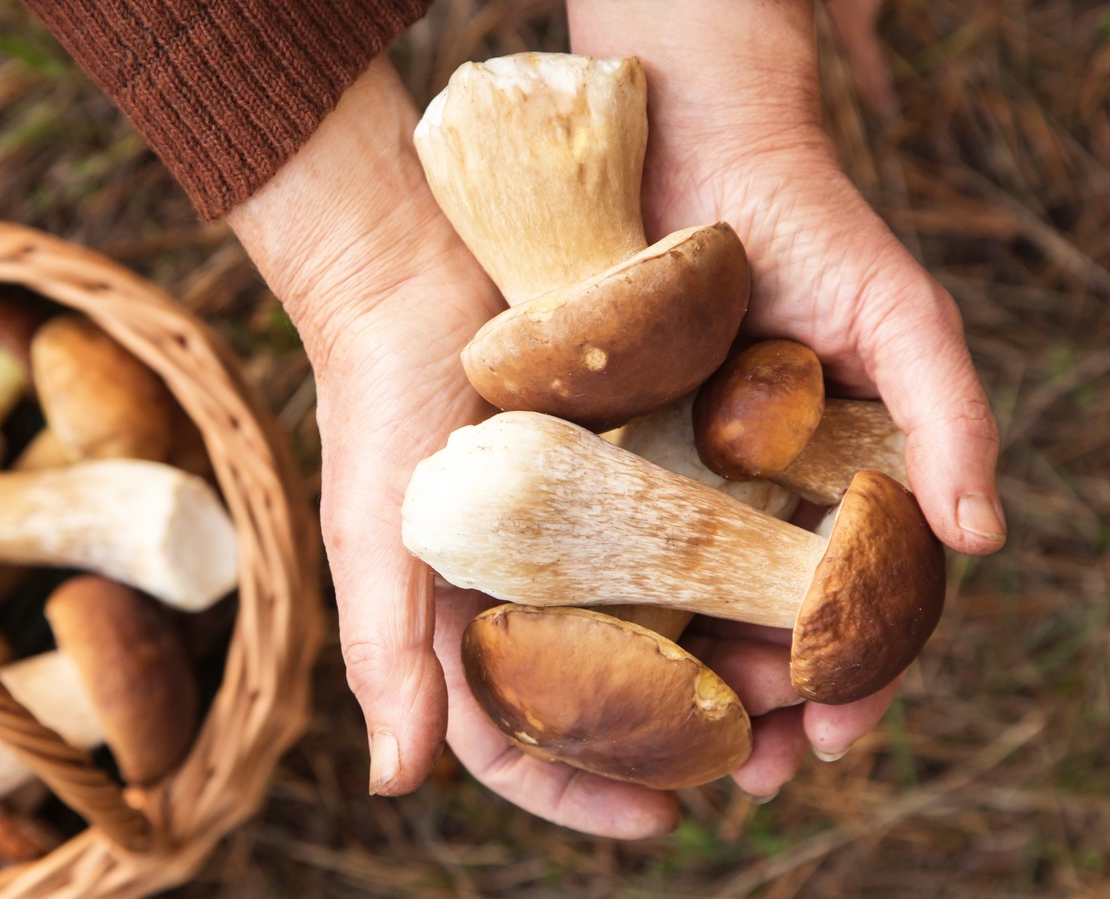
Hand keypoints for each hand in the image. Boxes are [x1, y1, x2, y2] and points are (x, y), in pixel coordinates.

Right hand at [229, 55, 865, 835]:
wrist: (415, 260)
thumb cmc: (376, 398)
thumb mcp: (371, 531)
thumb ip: (386, 652)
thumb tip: (397, 784)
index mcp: (460, 619)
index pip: (516, 738)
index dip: (581, 789)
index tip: (661, 821)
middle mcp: (528, 586)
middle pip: (608, 694)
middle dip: (679, 740)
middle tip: (759, 763)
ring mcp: (585, 527)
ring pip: (667, 619)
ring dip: (730, 659)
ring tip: (797, 685)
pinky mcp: (631, 462)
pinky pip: (693, 529)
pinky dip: (740, 562)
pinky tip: (795, 582)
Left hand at [566, 0, 1005, 773]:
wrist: (694, 149)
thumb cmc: (812, 228)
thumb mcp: (901, 316)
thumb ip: (951, 417)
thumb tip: (984, 538)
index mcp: (848, 481)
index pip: (860, 607)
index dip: (854, 678)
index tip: (834, 740)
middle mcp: (766, 493)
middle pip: (769, 627)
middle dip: (767, 708)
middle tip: (746, 773)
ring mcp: (686, 478)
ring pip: (689, 605)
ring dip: (689, 684)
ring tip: (674, 749)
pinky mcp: (607, 455)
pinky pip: (611, 546)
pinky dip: (613, 609)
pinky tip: (595, 661)